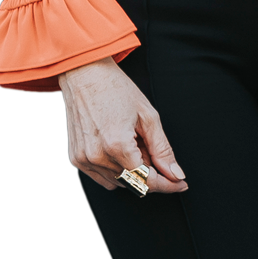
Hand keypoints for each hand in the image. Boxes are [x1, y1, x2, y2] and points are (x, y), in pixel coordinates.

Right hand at [58, 57, 188, 193]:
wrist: (85, 74)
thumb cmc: (116, 89)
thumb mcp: (148, 115)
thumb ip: (162, 149)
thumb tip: (176, 175)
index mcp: (118, 145)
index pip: (147, 180)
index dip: (167, 184)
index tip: (180, 184)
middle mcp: (98, 157)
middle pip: (134, 183)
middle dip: (149, 171)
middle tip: (149, 144)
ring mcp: (85, 160)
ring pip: (119, 183)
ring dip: (132, 171)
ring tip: (132, 140)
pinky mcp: (77, 159)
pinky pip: (103, 178)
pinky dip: (116, 171)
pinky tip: (119, 147)